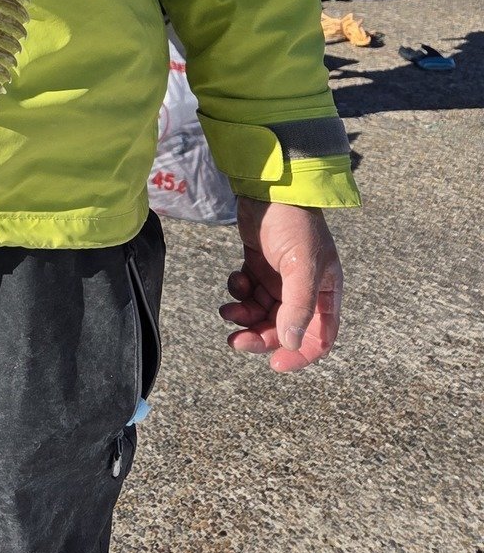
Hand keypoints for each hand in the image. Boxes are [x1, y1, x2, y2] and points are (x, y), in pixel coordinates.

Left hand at [220, 198, 341, 372]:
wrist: (269, 187)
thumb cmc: (295, 223)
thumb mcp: (302, 265)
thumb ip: (298, 306)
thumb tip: (289, 344)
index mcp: (325, 293)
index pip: (318, 339)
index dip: (299, 356)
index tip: (275, 364)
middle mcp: (304, 290)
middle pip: (282, 329)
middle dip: (259, 336)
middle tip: (234, 340)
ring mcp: (280, 279)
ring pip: (261, 313)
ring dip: (244, 316)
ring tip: (228, 310)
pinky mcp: (258, 267)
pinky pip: (247, 293)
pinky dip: (238, 292)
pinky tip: (236, 278)